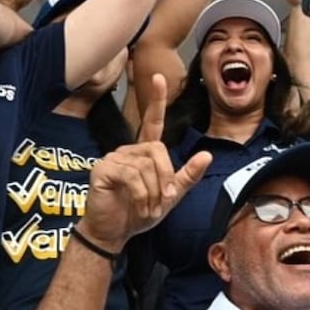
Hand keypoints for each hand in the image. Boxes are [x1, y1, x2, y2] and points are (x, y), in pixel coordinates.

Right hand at [77, 73, 212, 252]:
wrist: (114, 232)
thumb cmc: (138, 213)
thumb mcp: (170, 196)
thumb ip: (187, 176)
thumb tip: (207, 154)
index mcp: (145, 152)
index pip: (152, 121)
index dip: (156, 99)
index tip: (158, 77)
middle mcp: (129, 150)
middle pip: (158, 150)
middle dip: (165, 177)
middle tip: (163, 200)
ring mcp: (114, 157)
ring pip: (146, 165)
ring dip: (152, 191)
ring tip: (148, 207)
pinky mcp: (102, 168)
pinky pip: (131, 175)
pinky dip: (141, 194)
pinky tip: (138, 206)